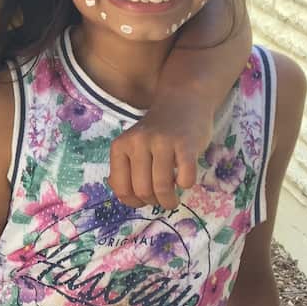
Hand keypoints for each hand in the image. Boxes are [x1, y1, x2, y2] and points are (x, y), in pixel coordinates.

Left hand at [109, 93, 211, 209]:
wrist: (183, 103)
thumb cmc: (157, 133)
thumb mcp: (132, 147)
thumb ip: (126, 169)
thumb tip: (124, 197)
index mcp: (120, 146)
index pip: (121, 188)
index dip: (133, 202)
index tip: (144, 201)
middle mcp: (137, 143)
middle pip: (142, 190)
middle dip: (153, 202)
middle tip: (162, 200)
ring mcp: (161, 142)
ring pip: (161, 187)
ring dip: (169, 201)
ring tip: (173, 200)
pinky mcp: (185, 144)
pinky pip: (185, 178)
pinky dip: (186, 185)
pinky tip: (185, 179)